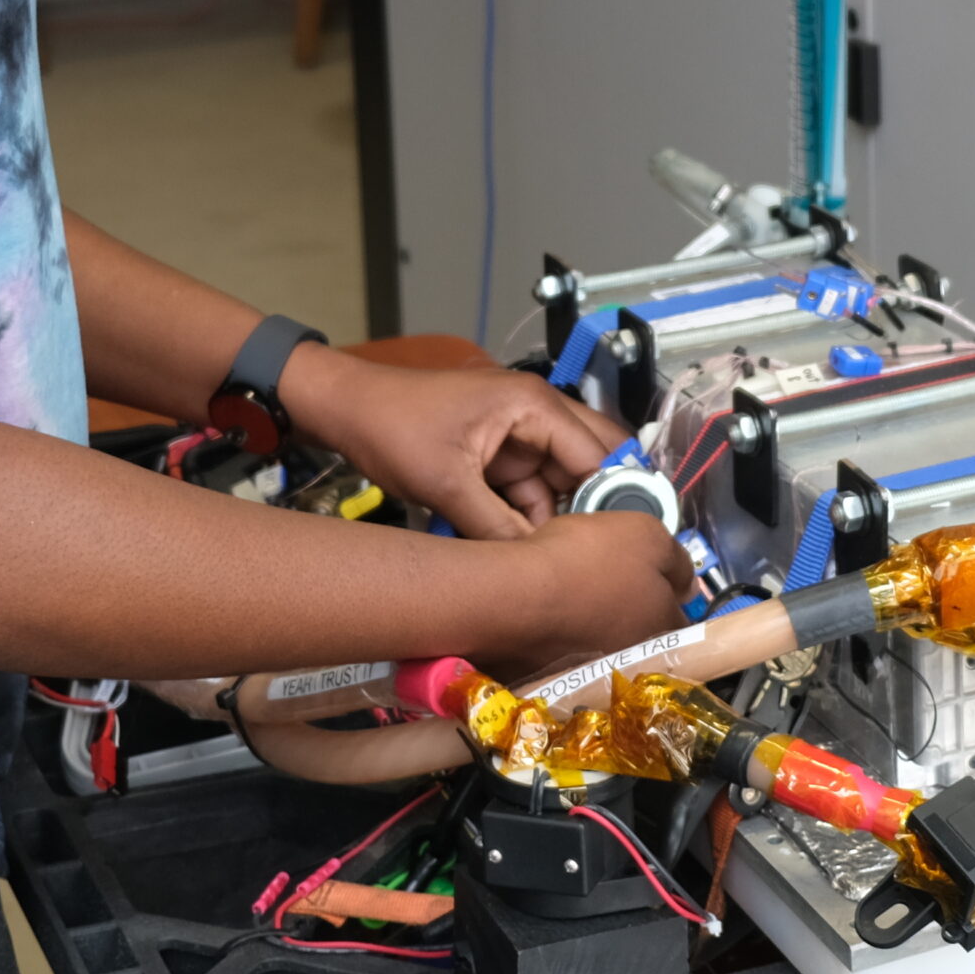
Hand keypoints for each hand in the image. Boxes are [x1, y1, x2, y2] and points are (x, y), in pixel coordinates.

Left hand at [274, 347, 625, 538]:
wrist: (346, 409)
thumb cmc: (393, 428)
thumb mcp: (446, 483)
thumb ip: (497, 526)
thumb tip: (536, 568)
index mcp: (534, 405)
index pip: (597, 453)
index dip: (617, 497)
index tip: (628, 544)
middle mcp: (537, 415)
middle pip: (589, 464)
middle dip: (595, 508)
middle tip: (603, 558)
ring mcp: (518, 436)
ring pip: (559, 485)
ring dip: (558, 520)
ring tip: (566, 565)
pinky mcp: (498, 456)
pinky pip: (530, 491)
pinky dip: (529, 520)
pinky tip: (532, 554)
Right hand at [471, 511, 695, 683]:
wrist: (520, 595)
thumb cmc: (590, 560)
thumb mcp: (646, 535)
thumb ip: (677, 560)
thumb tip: (690, 586)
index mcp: (665, 630)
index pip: (682, 620)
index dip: (669, 595)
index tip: (650, 578)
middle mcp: (637, 663)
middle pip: (644, 636)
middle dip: (633, 615)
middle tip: (611, 587)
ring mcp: (595, 676)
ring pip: (607, 647)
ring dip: (599, 628)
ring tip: (579, 599)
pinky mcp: (557, 681)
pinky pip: (570, 656)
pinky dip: (566, 640)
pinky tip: (553, 617)